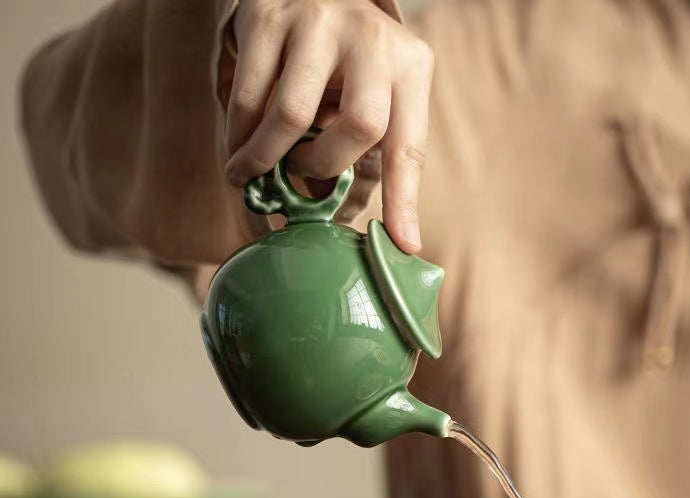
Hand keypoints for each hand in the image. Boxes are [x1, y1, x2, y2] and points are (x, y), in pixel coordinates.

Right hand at [224, 0, 433, 253]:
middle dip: (321, 166)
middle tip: (298, 174)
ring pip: (291, 114)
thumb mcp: (378, 100)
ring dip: (265, 159)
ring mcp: (319, 23)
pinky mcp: (268, 18)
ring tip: (250, 174)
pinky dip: (238, 136)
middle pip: (359, 126)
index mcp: (410, 67)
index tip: (402, 243)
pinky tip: (238, 148)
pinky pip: (248, 96)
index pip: (409, 145)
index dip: (404, 200)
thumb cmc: (347, 67)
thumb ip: (374, 157)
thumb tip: (378, 235)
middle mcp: (372, 40)